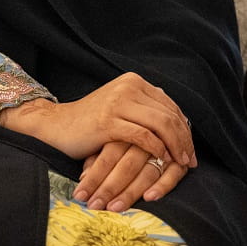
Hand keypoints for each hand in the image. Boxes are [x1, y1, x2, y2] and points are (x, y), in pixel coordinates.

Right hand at [0, 72, 196, 169]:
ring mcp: (118, 102)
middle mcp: (129, 87)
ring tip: (180, 163)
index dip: (184, 128)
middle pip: (169, 114)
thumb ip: (145, 110)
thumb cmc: (90, 123)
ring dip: (175, 145)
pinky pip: (142, 135)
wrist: (55, 125)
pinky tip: (162, 159)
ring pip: (160, 123)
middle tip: (190, 160)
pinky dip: (156, 148)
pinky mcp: (108, 121)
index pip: (170, 105)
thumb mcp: (121, 109)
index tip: (191, 149)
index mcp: (134, 82)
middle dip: (184, 139)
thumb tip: (179, 125)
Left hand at [73, 140, 188, 210]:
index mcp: (127, 130)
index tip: (80, 196)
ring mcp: (165, 149)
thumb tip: (83, 176)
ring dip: (131, 192)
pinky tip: (149, 197)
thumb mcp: (107, 144)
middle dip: (109, 188)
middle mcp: (146, 139)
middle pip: (127, 165)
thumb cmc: (123, 140)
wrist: (158, 126)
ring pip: (148, 171)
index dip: (94, 177)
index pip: (109, 155)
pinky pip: (174, 174)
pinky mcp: (180, 160)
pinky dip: (162, 185)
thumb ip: (96, 158)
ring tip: (115, 207)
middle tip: (95, 205)